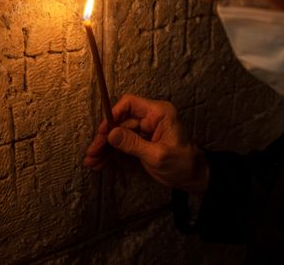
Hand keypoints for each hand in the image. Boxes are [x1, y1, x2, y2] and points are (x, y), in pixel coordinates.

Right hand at [84, 94, 209, 194]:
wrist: (193, 178)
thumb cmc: (182, 163)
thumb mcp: (158, 155)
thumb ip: (133, 144)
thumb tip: (110, 134)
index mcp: (158, 113)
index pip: (130, 104)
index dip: (114, 115)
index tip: (103, 131)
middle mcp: (149, 118)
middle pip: (120, 121)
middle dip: (105, 137)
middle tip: (92, 152)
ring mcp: (143, 131)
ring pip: (118, 134)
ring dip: (104, 148)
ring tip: (91, 161)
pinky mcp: (140, 143)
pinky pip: (121, 145)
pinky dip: (111, 154)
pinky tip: (99, 163)